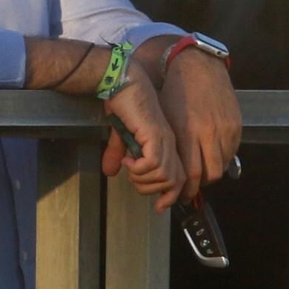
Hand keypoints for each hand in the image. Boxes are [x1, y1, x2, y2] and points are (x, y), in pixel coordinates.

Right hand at [101, 71, 184, 212]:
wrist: (119, 82)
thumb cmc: (121, 103)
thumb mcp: (119, 135)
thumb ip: (118, 153)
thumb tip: (110, 172)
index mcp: (166, 143)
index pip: (179, 178)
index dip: (171, 196)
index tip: (159, 206)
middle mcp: (169, 143)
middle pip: (174, 182)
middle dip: (152, 190)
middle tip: (132, 180)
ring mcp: (163, 139)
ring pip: (164, 176)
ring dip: (143, 179)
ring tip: (128, 168)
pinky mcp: (154, 135)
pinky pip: (153, 164)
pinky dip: (139, 169)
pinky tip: (127, 160)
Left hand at [159, 48, 241, 201]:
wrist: (198, 66)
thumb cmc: (172, 91)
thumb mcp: (160, 117)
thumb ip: (158, 143)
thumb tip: (142, 169)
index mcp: (186, 132)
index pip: (190, 173)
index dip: (184, 189)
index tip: (177, 196)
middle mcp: (208, 134)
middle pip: (208, 175)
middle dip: (198, 188)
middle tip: (189, 191)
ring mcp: (225, 130)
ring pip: (221, 166)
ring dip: (210, 175)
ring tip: (199, 175)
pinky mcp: (236, 126)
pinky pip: (231, 153)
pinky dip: (221, 160)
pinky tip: (210, 157)